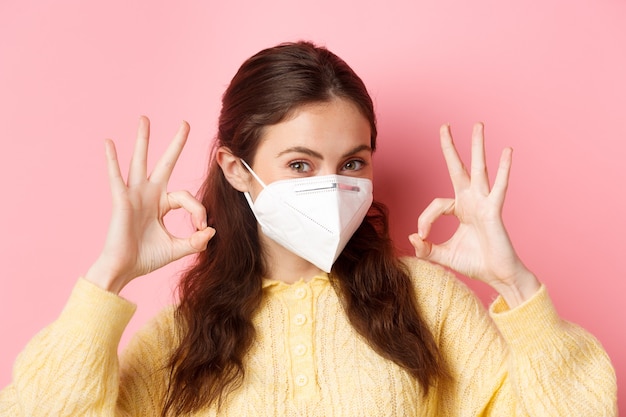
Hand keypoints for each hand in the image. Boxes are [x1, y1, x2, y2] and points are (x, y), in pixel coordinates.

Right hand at [85, 116, 214, 293]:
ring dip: (143, 140)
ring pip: (140, 161)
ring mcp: (134, 195)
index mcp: (162, 204)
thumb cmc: (145, 258)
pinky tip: (109, 143)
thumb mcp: (177, 248)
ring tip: (145, 118)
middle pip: (165, 163)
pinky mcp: (121, 200)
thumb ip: (195, 241)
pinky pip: (116, 177)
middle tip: (186, 122)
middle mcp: (149, 194)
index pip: (187, 197)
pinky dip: (112, 160)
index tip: (201, 228)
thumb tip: (212, 231)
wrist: (123, 270)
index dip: (198, 211)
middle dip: (176, 144)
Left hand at [409, 123, 539, 306]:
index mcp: (459, 209)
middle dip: (450, 148)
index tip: (422, 236)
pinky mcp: (494, 210)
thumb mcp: (442, 256)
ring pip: (479, 169)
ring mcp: (484, 203)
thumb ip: (425, 248)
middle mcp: (471, 201)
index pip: (436, 205)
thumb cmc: (474, 263)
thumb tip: (411, 237)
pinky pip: (499, 186)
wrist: (498, 276)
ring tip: (477, 125)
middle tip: (444, 126)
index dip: (425, 219)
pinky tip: (507, 151)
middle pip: (458, 169)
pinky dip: (504, 169)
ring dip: (477, 147)